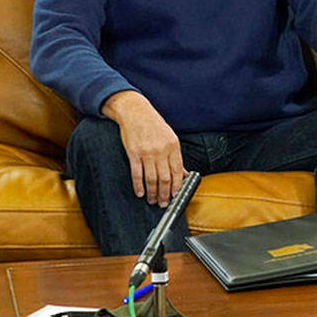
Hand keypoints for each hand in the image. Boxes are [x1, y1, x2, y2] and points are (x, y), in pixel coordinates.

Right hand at [101, 90, 184, 207]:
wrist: (136, 112)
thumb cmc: (154, 125)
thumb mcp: (170, 138)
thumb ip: (176, 157)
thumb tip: (183, 174)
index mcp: (173, 146)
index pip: (178, 171)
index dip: (177, 186)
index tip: (176, 196)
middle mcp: (162, 150)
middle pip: (165, 178)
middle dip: (165, 194)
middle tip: (163, 203)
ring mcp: (147, 152)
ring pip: (152, 179)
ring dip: (153, 193)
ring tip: (153, 200)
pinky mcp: (133, 153)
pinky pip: (137, 174)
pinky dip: (139, 186)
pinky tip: (140, 193)